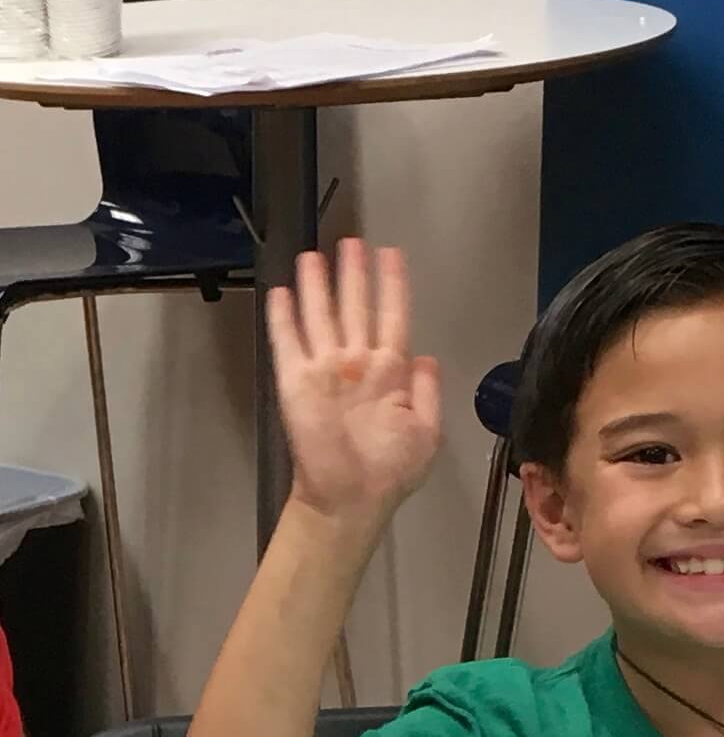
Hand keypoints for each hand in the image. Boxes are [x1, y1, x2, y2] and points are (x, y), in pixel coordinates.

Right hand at [267, 239, 441, 519]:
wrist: (353, 496)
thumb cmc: (391, 468)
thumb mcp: (427, 431)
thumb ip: (427, 392)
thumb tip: (427, 355)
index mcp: (391, 373)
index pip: (393, 318)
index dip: (393, 286)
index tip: (392, 254)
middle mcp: (358, 364)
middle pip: (355, 308)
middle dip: (354, 275)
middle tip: (352, 240)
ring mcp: (325, 369)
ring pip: (321, 316)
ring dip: (318, 285)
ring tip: (316, 254)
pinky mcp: (296, 380)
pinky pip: (289, 341)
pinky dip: (285, 317)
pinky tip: (282, 291)